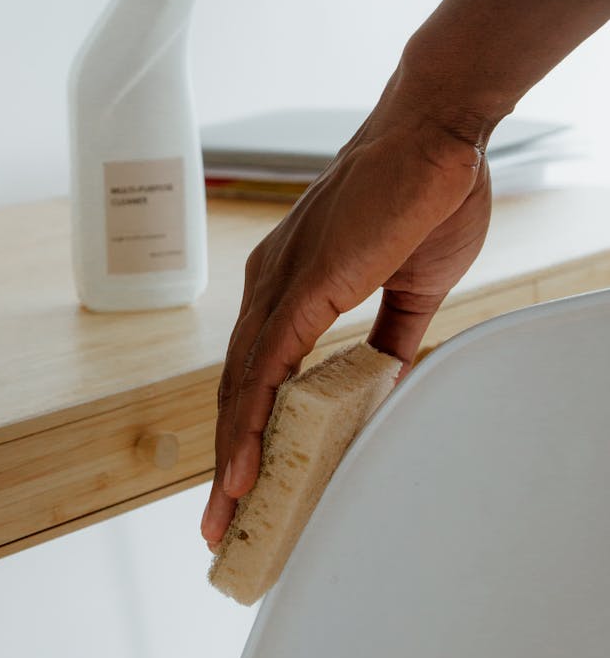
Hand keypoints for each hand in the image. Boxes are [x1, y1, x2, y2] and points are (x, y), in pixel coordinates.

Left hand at [200, 84, 492, 547]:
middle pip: (237, 390)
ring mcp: (280, 287)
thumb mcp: (411, 289)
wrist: (435, 136)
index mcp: (292, 286)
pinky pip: (263, 370)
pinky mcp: (302, 288)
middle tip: (222, 522)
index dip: (248, 429)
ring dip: (231, 457)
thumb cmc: (424, 197)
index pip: (259, 373)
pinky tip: (244, 471)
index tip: (245, 480)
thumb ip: (390, 337)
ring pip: (240, 389)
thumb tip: (386, 379)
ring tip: (226, 517)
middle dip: (228, 460)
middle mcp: (270, 288)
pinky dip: (249, 425)